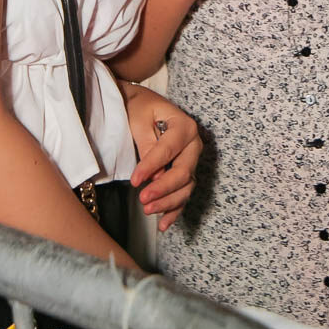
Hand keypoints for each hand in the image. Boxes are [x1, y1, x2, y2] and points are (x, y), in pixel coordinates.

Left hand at [122, 83, 202, 230]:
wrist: (140, 104)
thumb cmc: (139, 108)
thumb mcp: (139, 120)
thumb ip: (148, 145)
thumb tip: (154, 175)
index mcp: (184, 126)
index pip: (169, 150)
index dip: (152, 167)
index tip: (135, 181)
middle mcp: (193, 144)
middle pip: (183, 172)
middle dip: (164, 188)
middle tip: (143, 199)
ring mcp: (191, 160)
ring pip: (186, 187)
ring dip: (169, 202)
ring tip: (148, 210)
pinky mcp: (184, 172)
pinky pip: (183, 194)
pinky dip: (174, 210)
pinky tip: (163, 224)